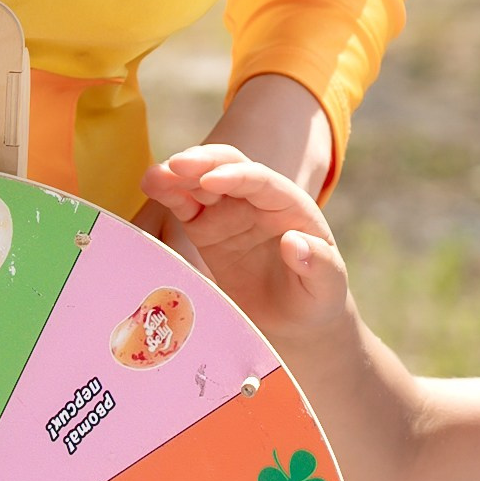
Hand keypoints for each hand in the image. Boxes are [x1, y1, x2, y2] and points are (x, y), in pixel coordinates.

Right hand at [142, 147, 350, 340]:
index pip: (262, 181)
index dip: (237, 177)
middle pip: (230, 167)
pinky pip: (185, 204)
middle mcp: (258, 201)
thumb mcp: (329, 286)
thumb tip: (294, 242)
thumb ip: (320, 264)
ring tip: (153, 177)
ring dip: (178, 174)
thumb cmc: (316, 298)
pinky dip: (168, 193)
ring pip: (202, 180)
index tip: (211, 181)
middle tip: (176, 166)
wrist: (293, 318)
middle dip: (204, 162)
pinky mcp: (205, 227)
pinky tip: (151, 186)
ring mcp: (230, 211)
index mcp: (290, 207)